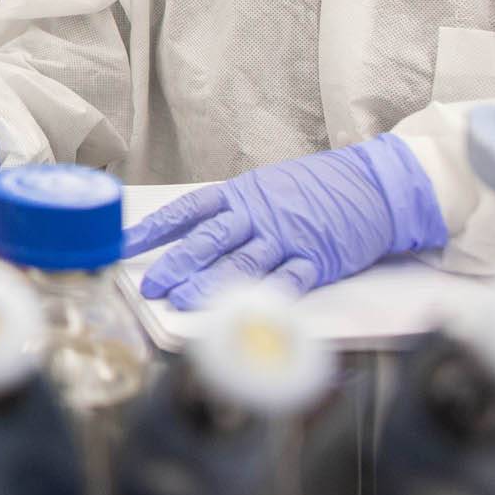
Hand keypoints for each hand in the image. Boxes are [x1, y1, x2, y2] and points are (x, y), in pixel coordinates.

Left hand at [122, 134, 447, 310]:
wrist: (371, 183)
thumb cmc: (312, 188)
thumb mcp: (263, 188)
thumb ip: (229, 213)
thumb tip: (186, 235)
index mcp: (239, 196)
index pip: (186, 212)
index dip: (153, 229)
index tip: (123, 245)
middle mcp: (258, 216)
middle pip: (209, 240)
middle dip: (178, 263)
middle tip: (154, 286)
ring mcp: (288, 238)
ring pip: (243, 263)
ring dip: (212, 284)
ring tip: (185, 301)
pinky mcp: (318, 259)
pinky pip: (290, 280)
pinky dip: (268, 296)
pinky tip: (246, 310)